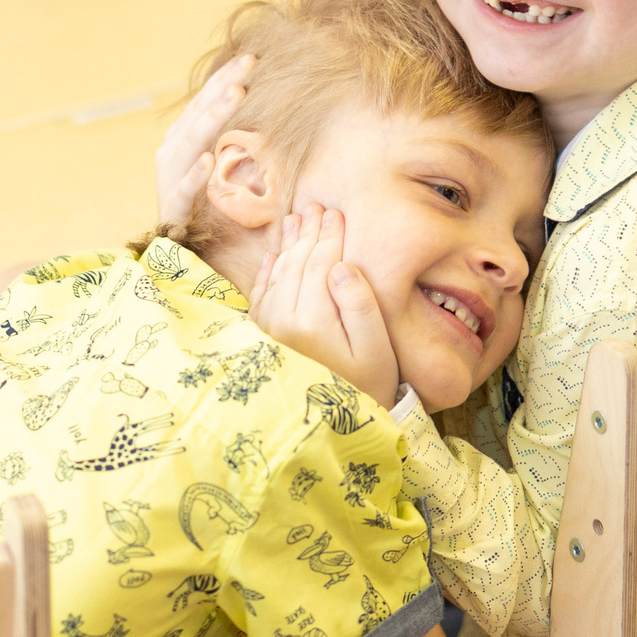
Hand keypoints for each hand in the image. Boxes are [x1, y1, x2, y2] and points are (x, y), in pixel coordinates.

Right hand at [155, 53, 254, 226]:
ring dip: (213, 117)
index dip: (225, 78)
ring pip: (191, 142)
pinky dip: (196, 175)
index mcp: (181, 138)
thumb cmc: (205, 202)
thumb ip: (227, 138)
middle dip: (223, 86)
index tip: (250, 58)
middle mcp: (171, 152)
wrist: (180, 246)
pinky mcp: (173, 206)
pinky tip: (208, 160)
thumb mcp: (216, 164)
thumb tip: (260, 109)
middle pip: (199, 113)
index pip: (204, 101)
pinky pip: (186, 189)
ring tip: (236, 93)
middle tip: (248, 64)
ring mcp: (169, 178)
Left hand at [249, 203, 400, 405]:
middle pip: (296, 263)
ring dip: (287, 245)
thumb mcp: (376, 350)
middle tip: (316, 208)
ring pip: (276, 274)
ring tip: (296, 221)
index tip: (336, 212)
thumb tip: (343, 266)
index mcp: (313, 320)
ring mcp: (268, 328)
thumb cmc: (365, 387)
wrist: (329, 428)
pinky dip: (267, 270)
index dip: (329, 235)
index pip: (320, 264)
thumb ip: (360, 306)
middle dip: (308, 233)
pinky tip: (273, 256)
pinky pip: (261, 294)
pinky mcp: (261, 337)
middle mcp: (283, 320)